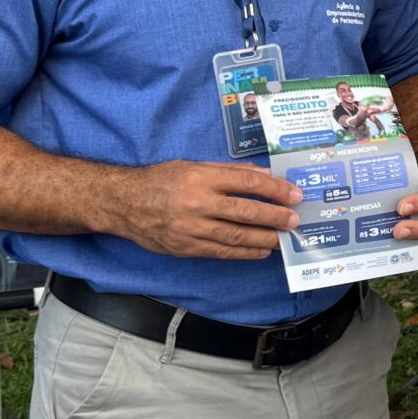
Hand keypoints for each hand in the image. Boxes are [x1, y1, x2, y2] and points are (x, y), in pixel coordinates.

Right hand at [102, 160, 303, 258]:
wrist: (123, 203)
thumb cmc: (161, 180)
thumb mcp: (194, 165)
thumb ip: (230, 172)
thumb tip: (264, 177)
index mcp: (201, 177)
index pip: (248, 183)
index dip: (275, 190)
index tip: (293, 194)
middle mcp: (197, 203)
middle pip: (246, 212)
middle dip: (275, 217)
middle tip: (294, 220)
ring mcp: (190, 228)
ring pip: (236, 236)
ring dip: (264, 238)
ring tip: (282, 238)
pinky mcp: (185, 248)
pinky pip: (221, 252)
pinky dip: (244, 253)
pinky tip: (260, 250)